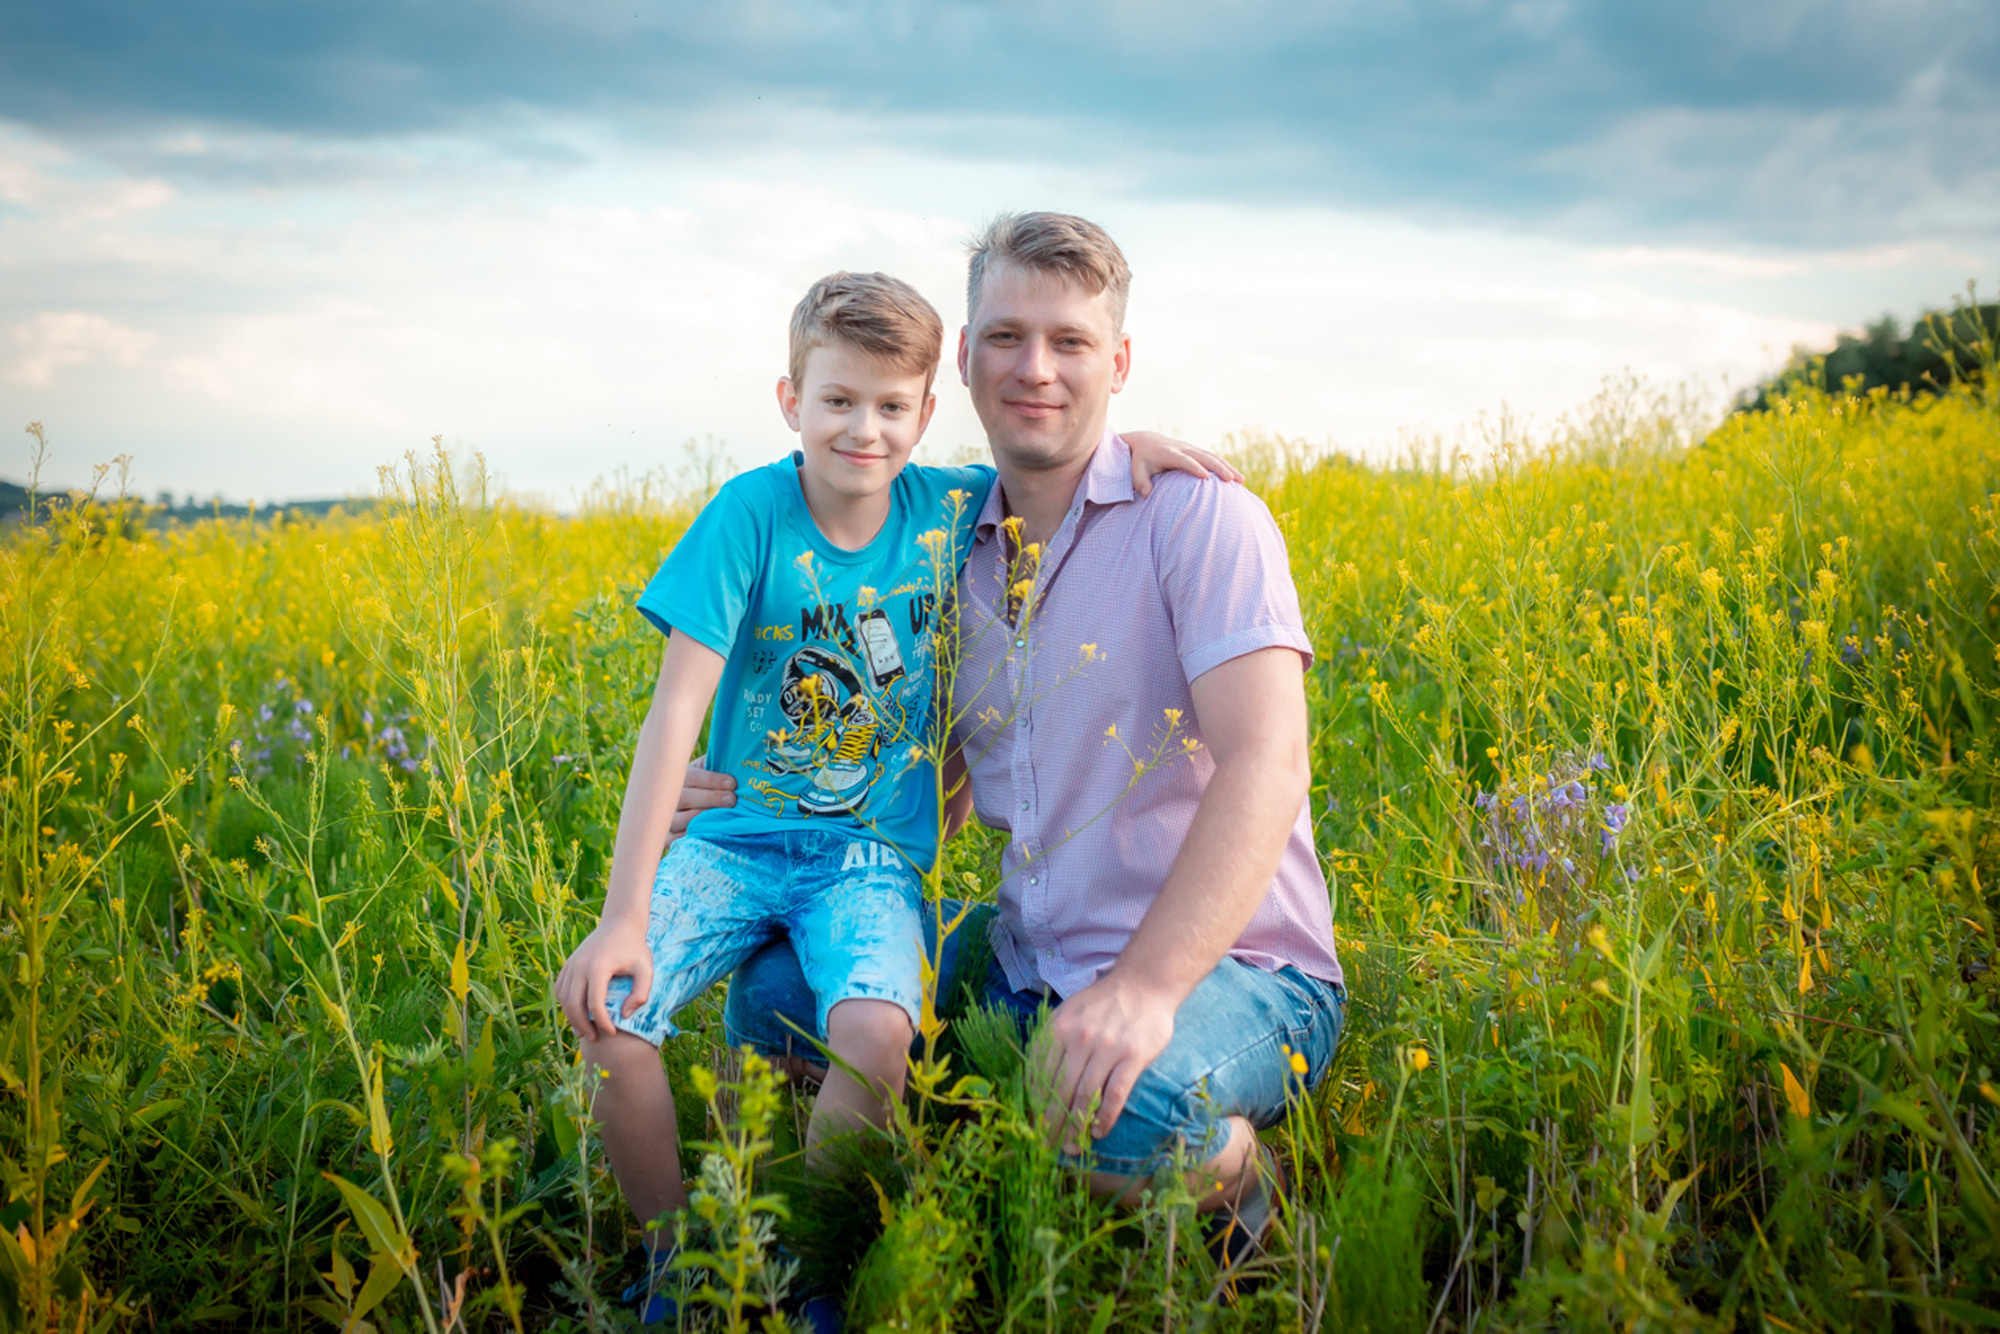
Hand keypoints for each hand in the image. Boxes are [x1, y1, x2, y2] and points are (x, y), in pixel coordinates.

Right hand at [553, 918, 652, 1042]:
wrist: (620, 923)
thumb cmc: (635, 948)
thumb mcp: (646, 969)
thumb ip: (641, 993)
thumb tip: (624, 1015)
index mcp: (598, 968)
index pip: (595, 1004)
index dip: (602, 1023)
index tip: (612, 1033)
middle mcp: (580, 966)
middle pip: (573, 1004)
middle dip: (582, 1025)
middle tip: (594, 1038)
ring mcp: (571, 964)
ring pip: (563, 998)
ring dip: (571, 1017)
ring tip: (585, 1030)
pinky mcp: (568, 963)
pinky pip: (560, 988)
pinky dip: (566, 1004)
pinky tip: (577, 1013)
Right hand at [668, 760, 736, 844]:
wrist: (696, 804)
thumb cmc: (709, 785)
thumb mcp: (710, 770)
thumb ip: (719, 764)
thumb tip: (736, 758)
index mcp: (680, 776)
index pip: (693, 777)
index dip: (712, 780)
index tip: (732, 782)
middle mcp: (669, 797)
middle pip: (685, 797)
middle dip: (710, 798)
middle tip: (731, 799)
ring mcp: (667, 818)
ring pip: (678, 819)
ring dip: (701, 818)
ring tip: (722, 818)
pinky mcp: (667, 837)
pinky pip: (677, 839)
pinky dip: (692, 837)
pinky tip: (711, 833)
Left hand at [1033, 972, 1177, 1150]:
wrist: (1144, 983)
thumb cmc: (1103, 1003)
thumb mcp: (1069, 1013)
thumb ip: (1053, 1042)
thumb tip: (1034, 1080)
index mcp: (1058, 1028)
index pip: (1039, 1074)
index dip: (1034, 1104)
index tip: (1032, 1126)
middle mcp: (1079, 1038)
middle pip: (1059, 1090)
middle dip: (1052, 1123)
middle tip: (1048, 1147)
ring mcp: (1107, 1047)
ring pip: (1085, 1096)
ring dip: (1076, 1126)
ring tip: (1072, 1147)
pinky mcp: (1132, 1056)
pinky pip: (1115, 1094)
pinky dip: (1105, 1117)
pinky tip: (1099, 1131)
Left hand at [1121, 431, 1244, 497]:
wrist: (1147, 442)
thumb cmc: (1141, 460)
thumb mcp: (1136, 471)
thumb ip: (1141, 482)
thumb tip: (1147, 494)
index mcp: (1169, 453)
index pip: (1184, 460)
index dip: (1194, 467)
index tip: (1205, 477)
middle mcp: (1183, 449)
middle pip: (1204, 457)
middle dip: (1218, 468)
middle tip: (1230, 480)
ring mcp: (1192, 449)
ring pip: (1213, 457)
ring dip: (1227, 468)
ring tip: (1241, 481)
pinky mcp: (1197, 452)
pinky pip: (1213, 459)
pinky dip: (1226, 467)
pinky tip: (1237, 478)